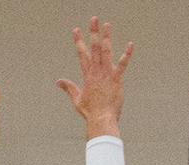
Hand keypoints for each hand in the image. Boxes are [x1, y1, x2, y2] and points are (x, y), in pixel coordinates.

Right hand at [57, 16, 132, 138]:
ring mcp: (107, 75)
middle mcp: (96, 72)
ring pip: (107, 52)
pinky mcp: (117, 80)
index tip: (76, 30)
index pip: (82, 54)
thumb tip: (58, 82)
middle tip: (94, 19)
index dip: (79, 41)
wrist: (101, 120)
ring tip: (107, 25)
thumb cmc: (90, 113)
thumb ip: (69, 88)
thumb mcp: (77, 99)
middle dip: (93, 33)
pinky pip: (123, 65)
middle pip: (94, 48)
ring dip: (107, 37)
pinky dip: (126, 54)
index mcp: (87, 76)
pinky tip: (130, 45)